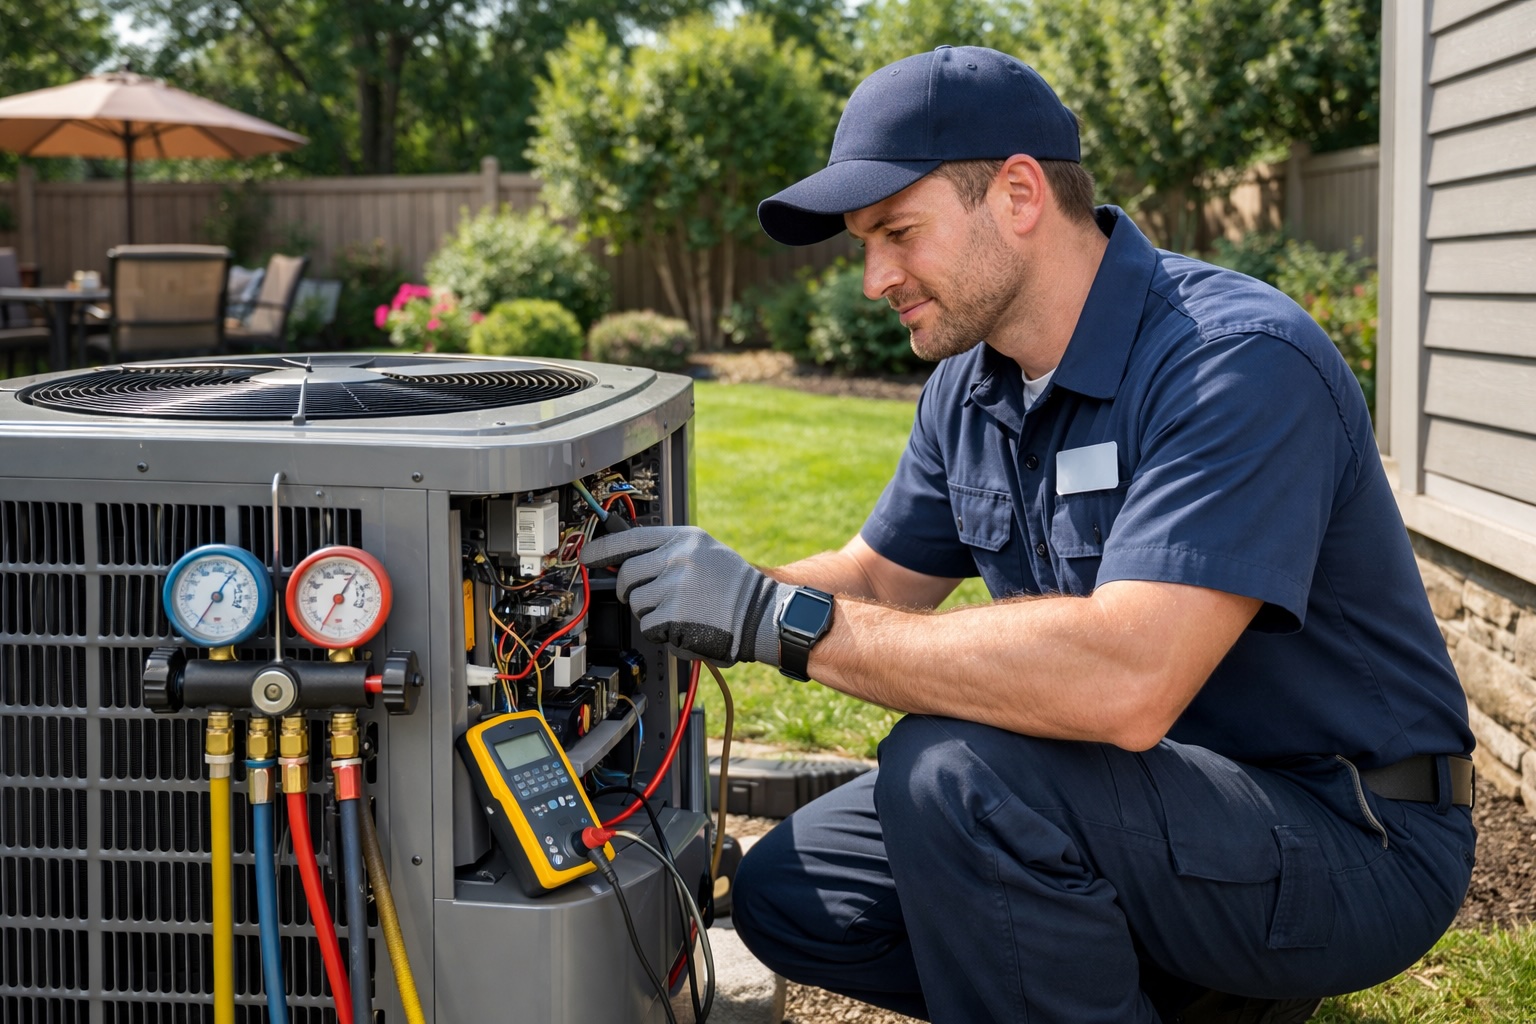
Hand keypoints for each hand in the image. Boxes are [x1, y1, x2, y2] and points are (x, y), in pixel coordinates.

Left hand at [580, 525, 785, 665]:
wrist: (761, 614)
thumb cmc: (734, 587)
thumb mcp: (705, 552)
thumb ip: (669, 552)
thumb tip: (627, 560)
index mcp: (684, 538)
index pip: (630, 538)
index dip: (602, 548)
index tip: (586, 556)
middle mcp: (678, 557)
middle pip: (626, 575)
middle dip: (629, 591)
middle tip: (647, 598)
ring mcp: (675, 585)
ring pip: (635, 602)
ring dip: (650, 613)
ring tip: (680, 612)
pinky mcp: (675, 614)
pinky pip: (648, 625)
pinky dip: (661, 632)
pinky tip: (684, 626)